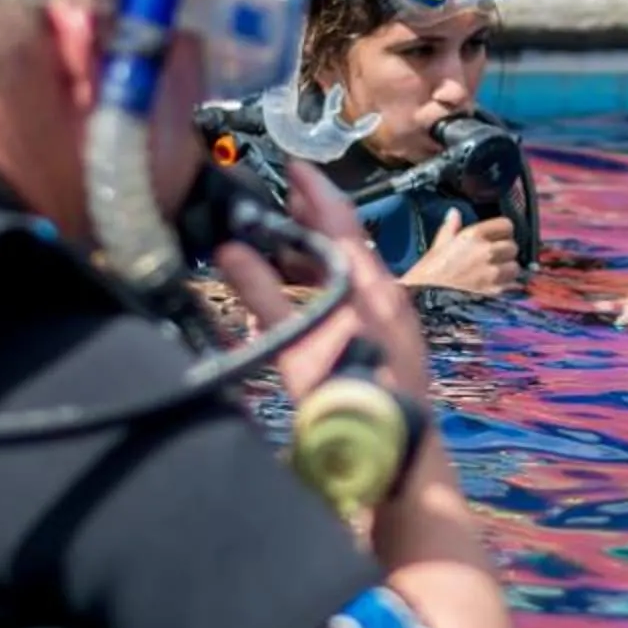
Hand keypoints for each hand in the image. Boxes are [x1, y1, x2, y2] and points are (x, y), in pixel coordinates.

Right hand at [217, 160, 434, 409]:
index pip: (342, 223)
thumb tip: (231, 253)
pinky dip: (323, 295)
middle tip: (276, 206)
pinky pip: (353, 306)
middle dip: (310, 225)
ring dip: (313, 262)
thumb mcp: (302, 346)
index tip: (293, 165)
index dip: (316, 192)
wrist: (396, 462)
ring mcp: (392, 325)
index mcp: (374, 289)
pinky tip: (296, 309)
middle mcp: (388, 299)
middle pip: (345, 247)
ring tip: (276, 251)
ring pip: (348, 277)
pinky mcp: (389, 350)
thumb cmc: (351, 403)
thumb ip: (267, 298)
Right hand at [404, 212, 523, 296]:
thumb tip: (454, 212)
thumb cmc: (432, 267)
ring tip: (497, 271)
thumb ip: (451, 226)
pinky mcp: (495, 290)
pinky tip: (498, 284)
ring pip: (515, 266)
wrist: (427, 294)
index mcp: (475, 235)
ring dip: (508, 268)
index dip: (503, 231)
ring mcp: (493, 272)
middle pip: (513, 246)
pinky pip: (513, 284)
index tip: (498, 236)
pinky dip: (508, 284)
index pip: (507, 225)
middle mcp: (487, 250)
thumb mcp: (440, 243)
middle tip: (495, 256)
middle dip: (506, 250)